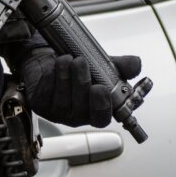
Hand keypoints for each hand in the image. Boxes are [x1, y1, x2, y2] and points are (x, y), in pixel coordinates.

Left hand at [17, 49, 143, 127]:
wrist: (50, 59)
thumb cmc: (77, 67)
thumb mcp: (102, 64)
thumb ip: (121, 66)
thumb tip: (136, 64)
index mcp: (95, 109)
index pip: (101, 118)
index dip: (102, 107)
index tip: (101, 88)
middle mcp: (77, 115)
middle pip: (81, 110)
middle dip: (81, 84)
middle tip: (81, 62)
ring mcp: (57, 112)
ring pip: (62, 101)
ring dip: (65, 77)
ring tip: (67, 59)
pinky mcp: (40, 104)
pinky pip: (45, 94)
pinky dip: (51, 77)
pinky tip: (54, 66)